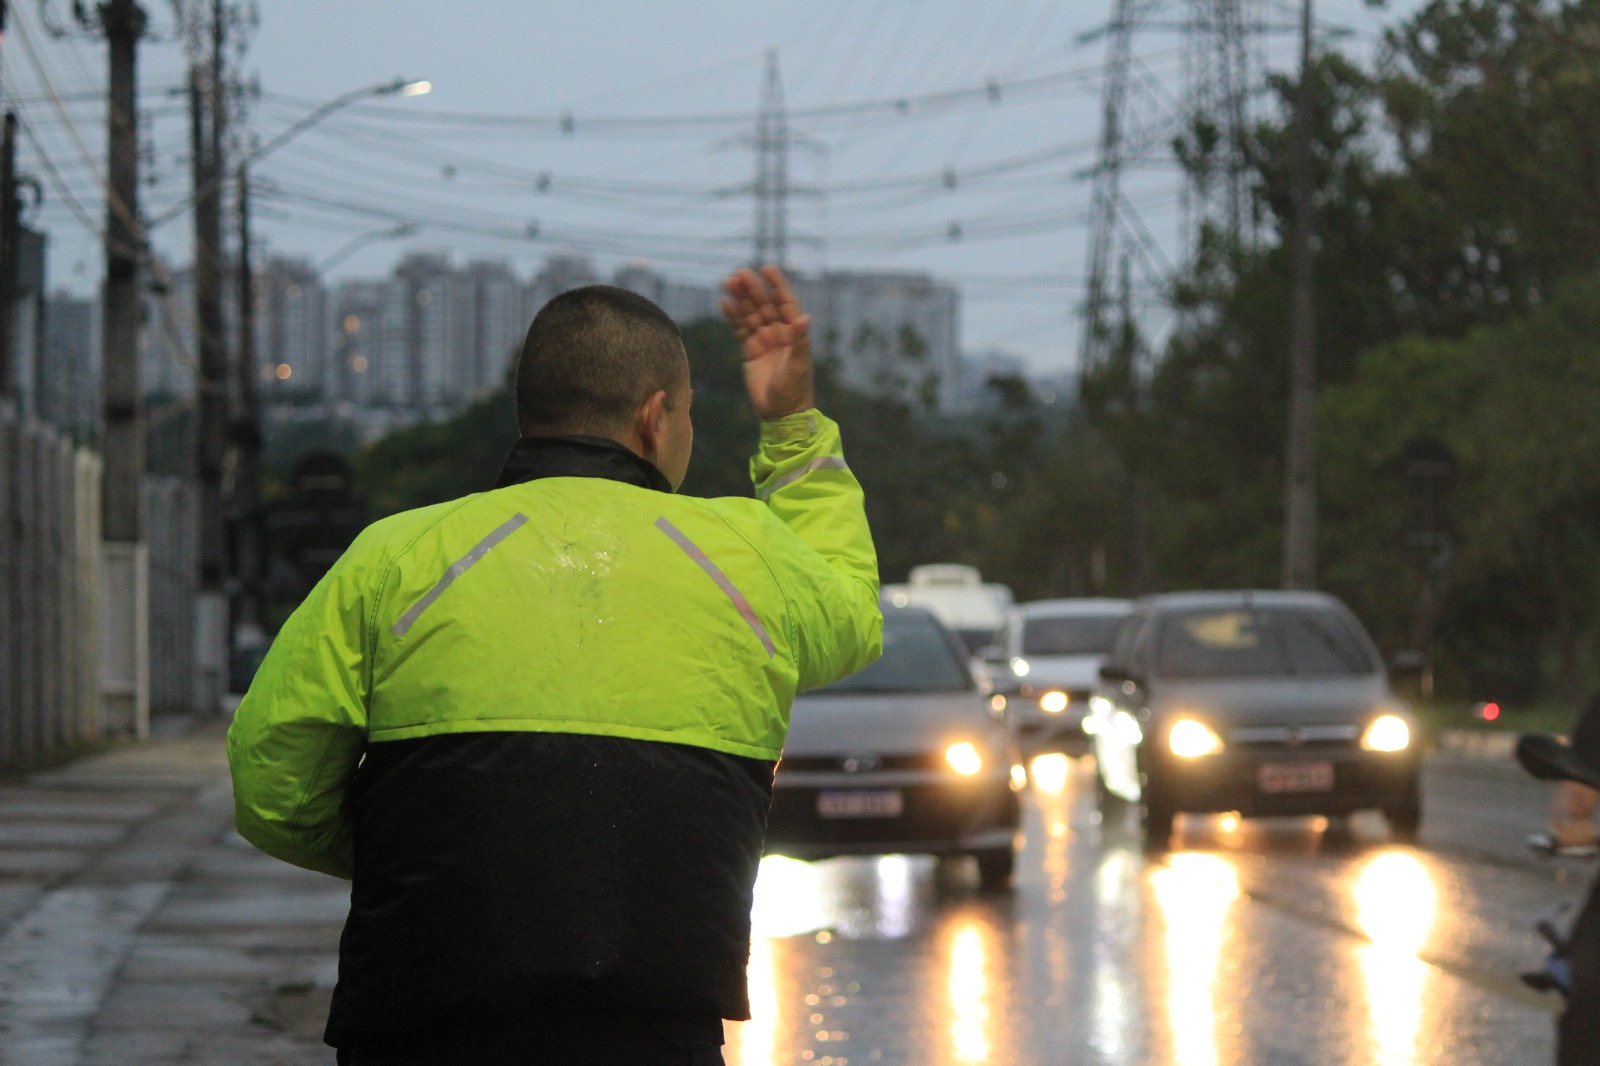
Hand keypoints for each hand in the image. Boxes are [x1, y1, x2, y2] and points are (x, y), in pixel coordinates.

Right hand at [720, 265, 814, 420]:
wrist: (781, 412)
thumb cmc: (795, 389)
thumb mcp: (799, 365)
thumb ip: (800, 341)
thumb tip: (805, 317)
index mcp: (793, 332)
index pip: (785, 302)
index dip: (777, 285)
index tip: (767, 268)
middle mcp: (779, 332)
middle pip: (764, 305)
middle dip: (753, 289)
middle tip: (740, 274)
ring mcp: (763, 340)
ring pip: (750, 314)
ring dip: (740, 299)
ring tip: (728, 282)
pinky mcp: (749, 350)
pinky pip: (739, 329)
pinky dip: (732, 317)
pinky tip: (724, 303)